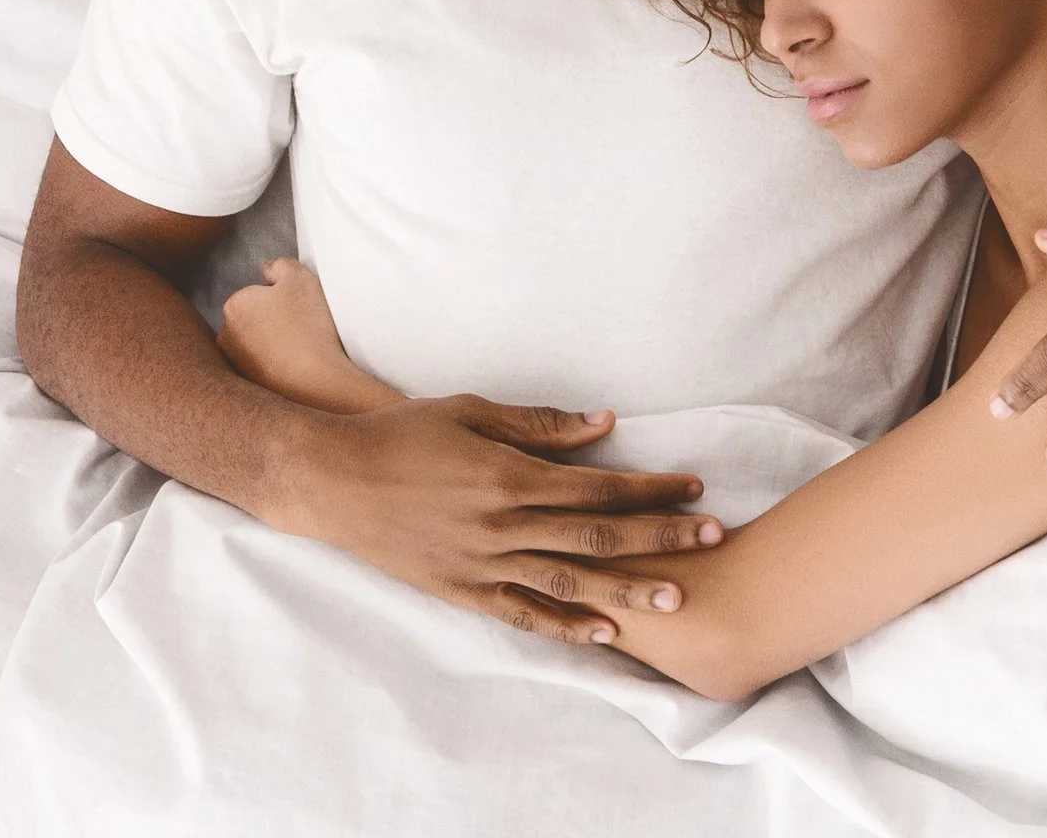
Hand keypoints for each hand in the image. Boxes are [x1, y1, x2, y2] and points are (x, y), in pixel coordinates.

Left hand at [218, 258, 390, 413]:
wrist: (317, 382)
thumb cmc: (307, 327)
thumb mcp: (299, 278)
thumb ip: (280, 265)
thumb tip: (267, 270)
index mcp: (234, 306)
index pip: (258, 292)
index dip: (283, 297)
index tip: (299, 308)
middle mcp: (226, 336)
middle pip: (255, 318)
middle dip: (274, 319)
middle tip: (301, 326)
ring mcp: (236, 365)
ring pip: (259, 343)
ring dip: (275, 342)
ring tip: (300, 347)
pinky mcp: (249, 387)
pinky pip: (264, 366)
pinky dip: (277, 364)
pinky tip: (296, 365)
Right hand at [275, 394, 725, 645]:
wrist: (331, 481)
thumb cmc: (401, 435)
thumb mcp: (469, 412)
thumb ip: (539, 425)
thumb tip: (603, 426)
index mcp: (507, 476)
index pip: (597, 489)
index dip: (650, 489)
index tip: (694, 487)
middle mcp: (501, 526)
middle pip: (597, 538)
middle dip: (661, 538)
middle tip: (714, 538)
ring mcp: (481, 565)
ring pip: (569, 583)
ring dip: (627, 591)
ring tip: (677, 598)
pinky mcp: (461, 592)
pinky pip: (522, 614)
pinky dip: (564, 626)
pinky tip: (603, 634)